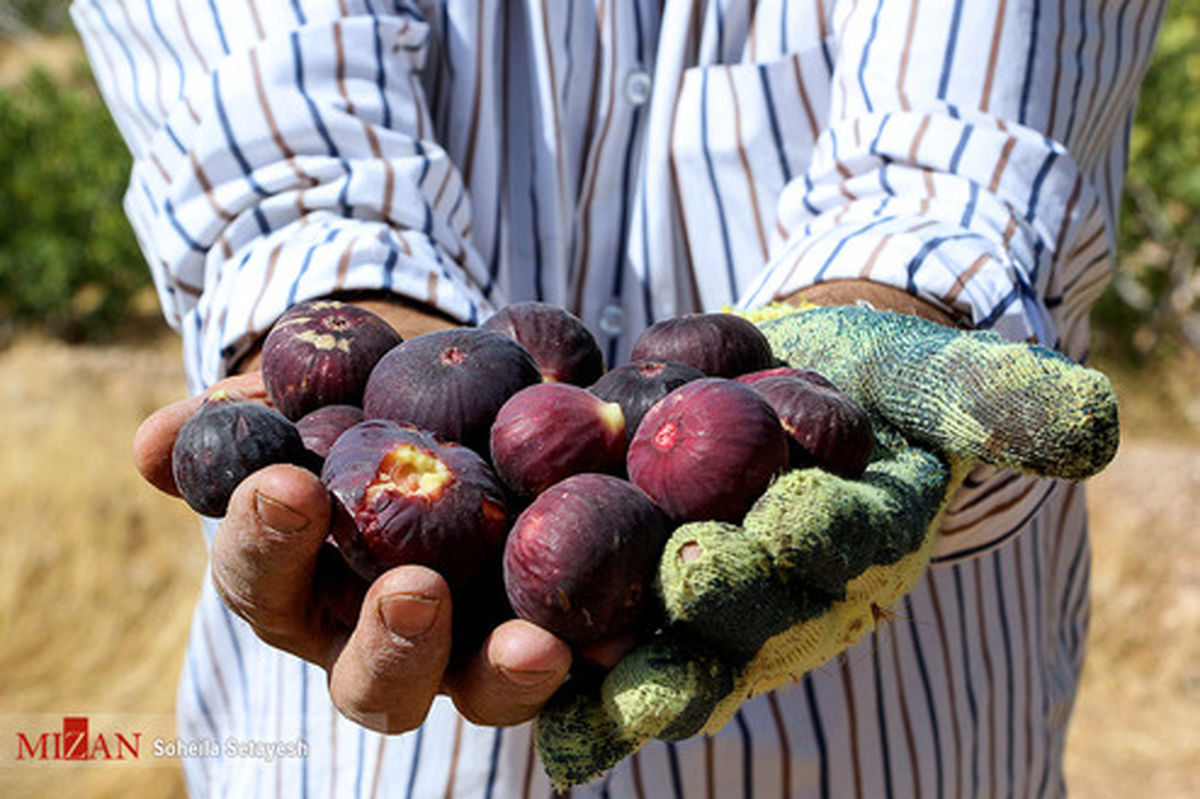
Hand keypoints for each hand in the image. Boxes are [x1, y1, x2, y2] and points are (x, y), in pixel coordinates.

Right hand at [134, 372, 572, 733]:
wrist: (451, 389)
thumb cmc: (353, 398)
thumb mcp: (296, 394)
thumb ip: (237, 421)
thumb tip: (155, 444)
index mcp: (302, 587)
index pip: (266, 580)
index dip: (265, 541)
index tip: (286, 485)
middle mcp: (381, 636)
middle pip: (374, 682)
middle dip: (391, 643)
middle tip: (414, 590)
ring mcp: (470, 646)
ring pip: (479, 693)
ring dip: (504, 675)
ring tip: (537, 646)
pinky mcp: (548, 629)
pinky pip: (576, 658)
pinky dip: (599, 650)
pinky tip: (627, 629)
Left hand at [535, 303, 1119, 786]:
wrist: (789, 380)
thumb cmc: (873, 383)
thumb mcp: (938, 378)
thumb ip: (1005, 405)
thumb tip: (1098, 429)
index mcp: (851, 553)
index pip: (838, 555)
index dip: (821, 541)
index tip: (794, 518)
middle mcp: (778, 598)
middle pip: (744, 613)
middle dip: (721, 601)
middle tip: (689, 571)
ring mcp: (700, 605)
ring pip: (662, 641)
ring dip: (625, 657)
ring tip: (577, 659)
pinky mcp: (629, 586)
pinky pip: (594, 627)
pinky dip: (563, 662)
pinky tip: (521, 677)